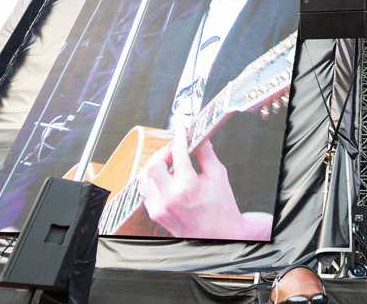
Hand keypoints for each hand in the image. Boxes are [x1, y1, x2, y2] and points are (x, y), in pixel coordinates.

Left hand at [138, 128, 270, 239]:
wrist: (220, 236)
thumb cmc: (222, 209)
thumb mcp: (219, 177)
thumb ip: (207, 155)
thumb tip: (200, 139)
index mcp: (188, 186)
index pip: (178, 153)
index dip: (180, 138)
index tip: (182, 130)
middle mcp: (170, 197)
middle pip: (153, 165)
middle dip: (162, 153)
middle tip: (173, 149)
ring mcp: (160, 208)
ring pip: (144, 179)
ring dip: (154, 167)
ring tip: (168, 163)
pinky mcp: (156, 215)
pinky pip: (146, 192)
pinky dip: (153, 181)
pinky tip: (165, 179)